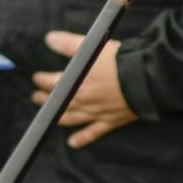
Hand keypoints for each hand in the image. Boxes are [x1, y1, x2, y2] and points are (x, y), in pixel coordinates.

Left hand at [31, 32, 137, 148]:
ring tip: (49, 117)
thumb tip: (50, 39)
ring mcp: (96, 113)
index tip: (36, 78)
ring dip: (58, 117)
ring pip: (72, 118)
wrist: (145, 79)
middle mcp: (83, 100)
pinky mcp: (110, 121)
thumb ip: (69, 43)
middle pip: (59, 102)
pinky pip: (93, 132)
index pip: (53, 83)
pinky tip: (73, 143)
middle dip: (46, 100)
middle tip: (36, 97)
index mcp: (77, 82)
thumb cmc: (119, 61)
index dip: (42, 80)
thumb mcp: (93, 46)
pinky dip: (83, 138)